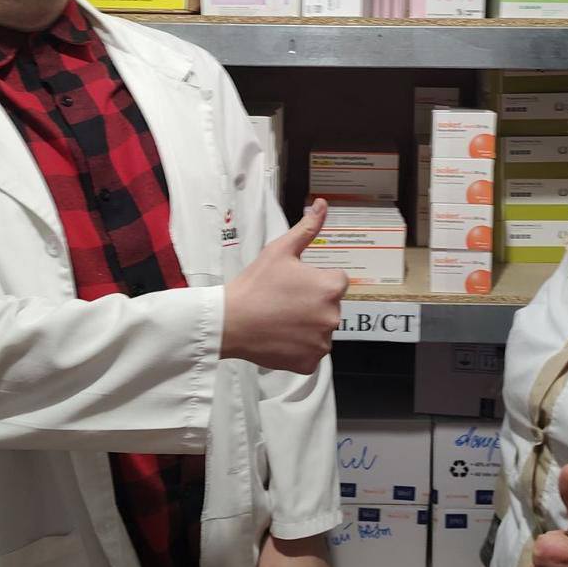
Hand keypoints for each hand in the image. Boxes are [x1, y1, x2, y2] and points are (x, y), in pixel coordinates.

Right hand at [222, 198, 346, 373]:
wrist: (230, 321)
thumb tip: (322, 204)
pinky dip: (299, 347)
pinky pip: (311, 352)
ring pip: (321, 330)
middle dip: (312, 304)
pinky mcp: (310, 362)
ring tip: (280, 319)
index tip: (294, 284)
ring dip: (307, 325)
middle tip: (284, 301)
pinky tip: (280, 336)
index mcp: (330, 287)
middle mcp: (333, 316)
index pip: (337, 282)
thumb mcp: (280, 250)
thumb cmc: (255, 285)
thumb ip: (308, 228)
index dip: (316, 282)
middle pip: (330, 306)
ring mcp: (322, 342)